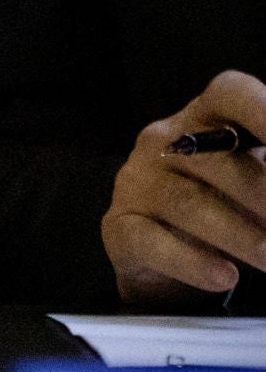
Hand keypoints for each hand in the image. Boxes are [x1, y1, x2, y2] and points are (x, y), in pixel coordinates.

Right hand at [101, 70, 265, 306]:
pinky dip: (192, 262)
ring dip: (241, 236)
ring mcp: (138, 182)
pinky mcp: (119, 226)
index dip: (264, 112)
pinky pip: (151, 241)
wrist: (165, 251)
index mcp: (207, 117)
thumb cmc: (228, 202)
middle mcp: (166, 140)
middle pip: (216, 157)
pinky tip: (225, 276)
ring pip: (188, 203)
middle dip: (264, 195)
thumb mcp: (260, 178)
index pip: (232, 95)